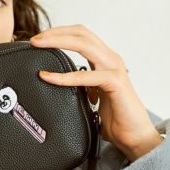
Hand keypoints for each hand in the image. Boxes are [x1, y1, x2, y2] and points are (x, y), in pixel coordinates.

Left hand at [30, 25, 163, 160]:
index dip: (60, 32)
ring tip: (38, 46)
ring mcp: (114, 68)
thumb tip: (56, 84)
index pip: (81, 35)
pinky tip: (48, 77)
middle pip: (81, 33)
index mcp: (105, 60)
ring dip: (58, 42)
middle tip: (34, 39)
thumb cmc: (115, 118)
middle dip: (55, 32)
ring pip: (84, 44)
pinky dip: (64, 76)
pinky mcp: (114, 82)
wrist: (134, 136)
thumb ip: (79, 86)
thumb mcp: (91, 95)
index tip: (40, 39)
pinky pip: (85, 75)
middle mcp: (111, 59)